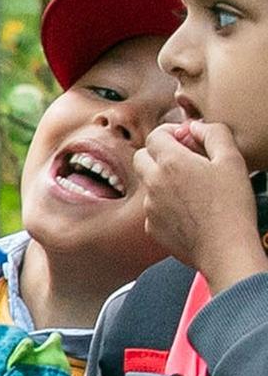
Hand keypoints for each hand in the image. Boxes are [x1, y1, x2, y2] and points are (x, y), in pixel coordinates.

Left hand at [135, 119, 267, 293]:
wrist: (225, 248)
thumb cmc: (232, 205)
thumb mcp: (232, 160)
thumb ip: (214, 134)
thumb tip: (196, 127)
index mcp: (171, 163)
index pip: (155, 136)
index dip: (170, 133)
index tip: (184, 139)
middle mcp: (153, 183)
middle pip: (142, 157)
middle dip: (159, 153)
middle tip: (184, 159)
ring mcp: (149, 207)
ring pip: (148, 184)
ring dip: (163, 180)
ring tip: (193, 188)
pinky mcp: (151, 227)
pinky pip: (153, 208)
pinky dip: (165, 204)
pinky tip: (189, 210)